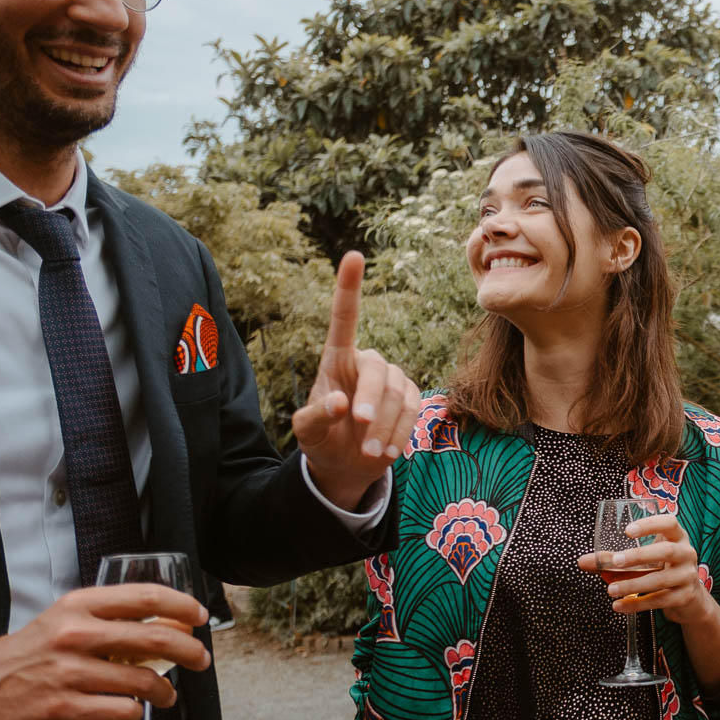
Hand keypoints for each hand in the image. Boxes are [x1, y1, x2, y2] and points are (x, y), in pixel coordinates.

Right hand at [0, 585, 209, 719]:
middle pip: (155, 639)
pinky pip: (122, 711)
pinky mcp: (64, 708)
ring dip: (165, 690)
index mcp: (79, 606)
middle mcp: (76, 635)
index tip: (199, 616)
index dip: (182, 606)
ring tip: (166, 694)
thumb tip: (165, 624)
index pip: (146, 598)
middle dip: (189, 651)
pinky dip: (136, 713)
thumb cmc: (28, 655)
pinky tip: (134, 710)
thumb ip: (108, 618)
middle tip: (201, 659)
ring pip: (143, 681)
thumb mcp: (64, 620)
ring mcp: (70, 672)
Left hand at [291, 251, 420, 510]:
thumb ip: (315, 417)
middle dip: (372, 399)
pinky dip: (398, 433)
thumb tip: (339, 402)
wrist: (347, 464)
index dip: (349, 288)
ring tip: (368, 453)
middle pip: (377, 370)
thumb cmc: (321, 440)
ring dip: (383, 427)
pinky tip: (385, 452)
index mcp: (336, 360)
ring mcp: (392, 380)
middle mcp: (366, 363)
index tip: (354, 256)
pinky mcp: (410, 398)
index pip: (344, 319)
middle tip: (361, 426)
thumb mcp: (306, 433)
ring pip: (397, 394)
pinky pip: (412, 409)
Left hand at [576, 514, 714, 625]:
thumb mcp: (644, 560)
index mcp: (677, 537)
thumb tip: (583, 562)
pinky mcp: (684, 597)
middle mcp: (686, 553)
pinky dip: (637, 604)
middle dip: (639, 555)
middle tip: (615, 562)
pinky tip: (620, 605)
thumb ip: (614, 560)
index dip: (650, 525)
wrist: (690, 599)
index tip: (628, 531)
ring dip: (633, 584)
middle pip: (666, 551)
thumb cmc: (662, 570)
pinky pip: (660, 600)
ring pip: (661, 579)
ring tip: (611, 590)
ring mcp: (688, 576)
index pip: (669, 523)